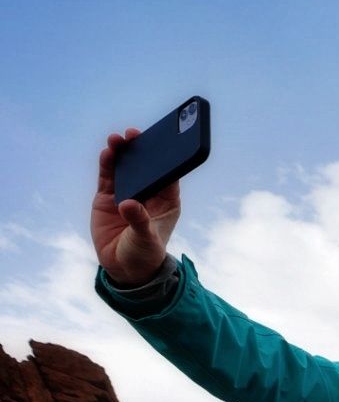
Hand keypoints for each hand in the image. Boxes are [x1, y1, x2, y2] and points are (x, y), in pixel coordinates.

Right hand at [92, 129, 180, 285]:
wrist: (123, 267)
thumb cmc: (144, 253)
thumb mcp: (146, 238)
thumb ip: (139, 221)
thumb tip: (128, 204)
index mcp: (166, 201)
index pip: (168, 175)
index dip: (166, 157)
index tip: (163, 141)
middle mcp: (147, 193)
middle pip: (145, 166)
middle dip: (140, 149)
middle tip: (134, 134)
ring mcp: (126, 192)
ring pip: (125, 167)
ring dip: (121, 152)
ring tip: (117, 139)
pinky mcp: (107, 197)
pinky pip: (108, 176)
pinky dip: (107, 164)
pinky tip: (107, 152)